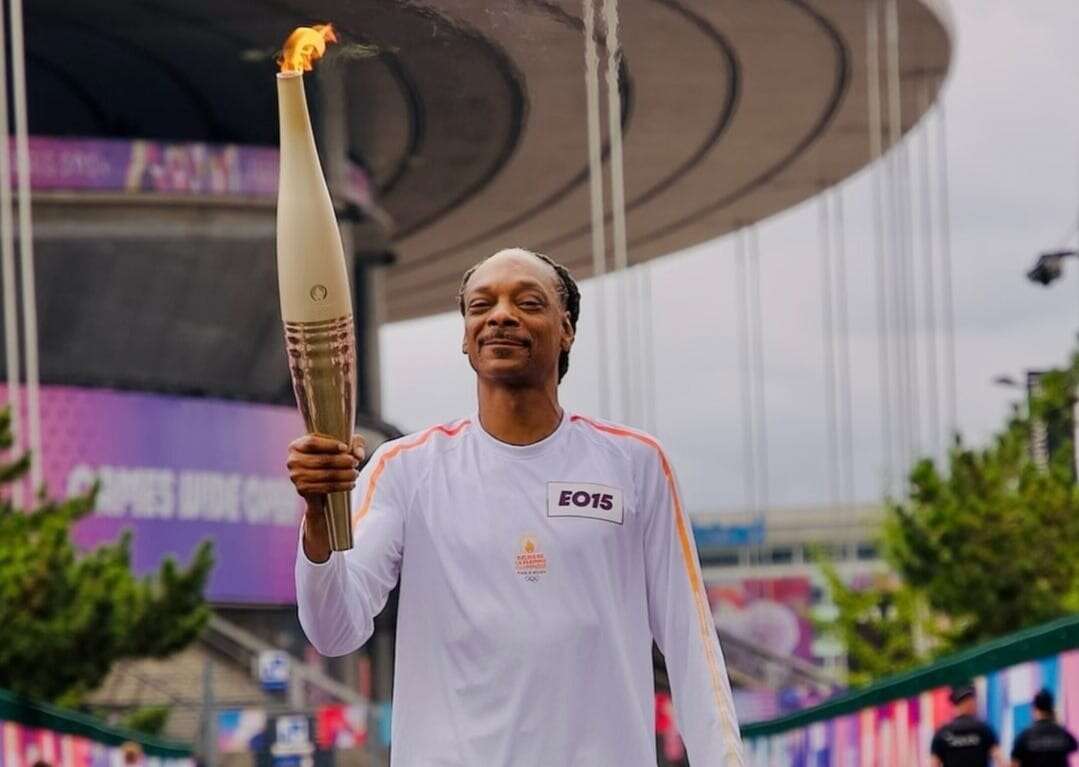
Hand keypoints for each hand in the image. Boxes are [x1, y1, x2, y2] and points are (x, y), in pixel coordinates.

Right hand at [287, 433, 365, 561]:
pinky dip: (336, 485)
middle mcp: (292, 461)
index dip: (328, 443)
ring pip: (319, 474)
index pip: (310, 440)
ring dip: (340, 474)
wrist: (326, 508)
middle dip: (339, 461)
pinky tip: (350, 484)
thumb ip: (355, 446)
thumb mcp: (346, 455)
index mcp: (298, 446)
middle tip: (356, 463)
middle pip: (318, 459)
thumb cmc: (336, 473)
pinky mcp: (303, 494)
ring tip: (355, 475)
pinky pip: (319, 488)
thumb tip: (357, 450)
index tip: (346, 448)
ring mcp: (295, 479)